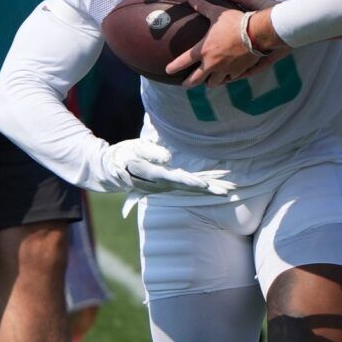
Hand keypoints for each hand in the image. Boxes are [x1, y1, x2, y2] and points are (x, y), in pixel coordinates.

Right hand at [104, 138, 235, 195]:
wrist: (113, 171)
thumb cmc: (123, 156)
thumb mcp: (132, 149)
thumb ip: (150, 152)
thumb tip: (168, 158)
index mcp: (152, 176)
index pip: (174, 179)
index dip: (189, 182)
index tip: (204, 185)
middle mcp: (161, 185)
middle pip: (187, 187)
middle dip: (207, 190)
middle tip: (226, 192)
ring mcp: (166, 186)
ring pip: (190, 188)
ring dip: (209, 190)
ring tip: (229, 191)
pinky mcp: (169, 184)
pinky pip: (188, 185)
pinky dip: (203, 186)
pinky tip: (217, 186)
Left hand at [167, 8, 272, 86]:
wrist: (255, 34)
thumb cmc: (234, 22)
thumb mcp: (216, 12)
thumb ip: (202, 7)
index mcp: (203, 50)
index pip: (183, 61)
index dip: (173, 67)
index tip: (168, 70)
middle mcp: (211, 63)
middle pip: (196, 79)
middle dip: (189, 83)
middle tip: (185, 85)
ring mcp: (225, 70)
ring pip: (214, 82)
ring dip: (209, 82)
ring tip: (208, 81)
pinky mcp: (237, 72)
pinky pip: (229, 79)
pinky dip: (226, 78)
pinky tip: (226, 77)